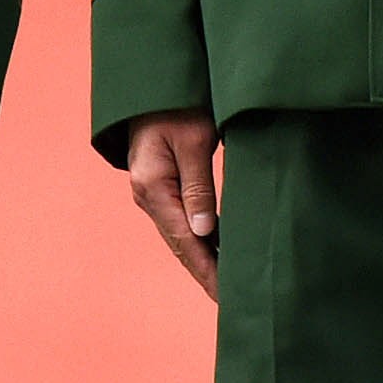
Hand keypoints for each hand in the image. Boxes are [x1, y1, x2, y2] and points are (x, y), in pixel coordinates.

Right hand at [117, 110, 220, 298]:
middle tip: (234, 300)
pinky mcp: (159, 185)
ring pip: (180, 235)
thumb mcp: (193, 141)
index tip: (227, 296)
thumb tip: (205, 232)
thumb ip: (198, 187)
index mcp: (153, 187)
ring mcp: (151, 192)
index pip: (185, 242)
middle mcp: (147, 195)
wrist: (153, 82)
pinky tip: (216, 250)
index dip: (208, 271)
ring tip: (229, 284)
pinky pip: (179, 220)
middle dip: (207, 273)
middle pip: (181, 245)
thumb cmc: (177, 104)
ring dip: (203, 259)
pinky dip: (198, 240)